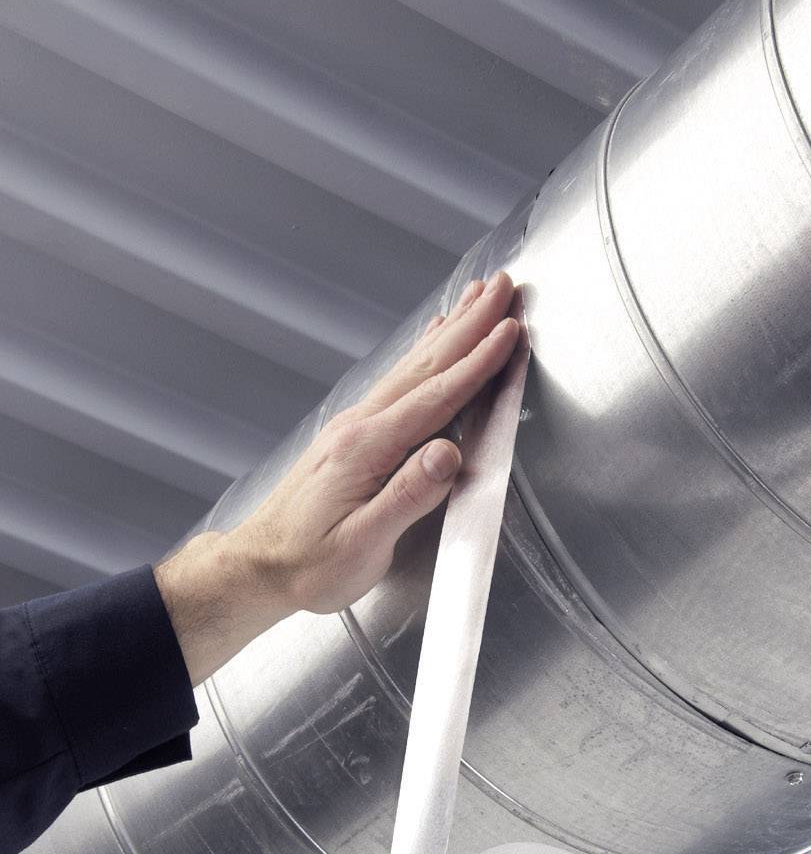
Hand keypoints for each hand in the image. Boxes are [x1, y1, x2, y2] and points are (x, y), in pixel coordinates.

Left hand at [155, 271, 519, 682]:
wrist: (258, 567)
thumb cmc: (310, 565)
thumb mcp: (362, 545)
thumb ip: (408, 497)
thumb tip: (448, 454)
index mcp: (367, 450)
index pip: (436, 398)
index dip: (478, 364)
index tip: (510, 332)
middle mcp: (360, 427)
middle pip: (427, 365)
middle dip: (472, 323)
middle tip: (505, 285)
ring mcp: (354, 426)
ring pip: (413, 365)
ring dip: (452, 328)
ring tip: (479, 295)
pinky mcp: (353, 435)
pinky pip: (399, 380)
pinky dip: (423, 351)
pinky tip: (432, 338)